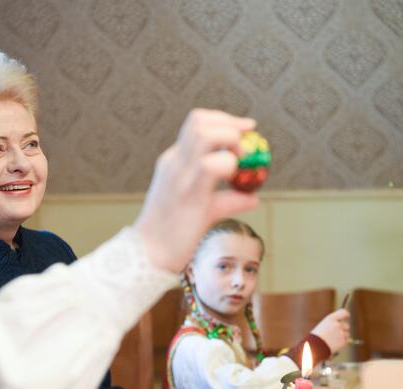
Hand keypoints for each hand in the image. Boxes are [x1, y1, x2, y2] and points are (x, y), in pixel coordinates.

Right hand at [134, 109, 257, 272]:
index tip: (246, 128)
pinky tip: (233, 182)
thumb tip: (253, 198)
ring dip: (229, 140)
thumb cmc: (175, 234)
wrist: (149, 255)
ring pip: (204, 134)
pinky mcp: (188, 194)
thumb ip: (227, 200)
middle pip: (200, 121)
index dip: (225, 120)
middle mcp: (175, 163)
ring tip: (238, 163)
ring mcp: (179, 176)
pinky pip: (211, 166)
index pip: (197, 124)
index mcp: (174, 161)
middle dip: (230, 125)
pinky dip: (229, 166)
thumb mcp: (203, 210)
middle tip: (245, 147)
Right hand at [311, 308, 350, 354]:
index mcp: (331, 318)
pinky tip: (334, 344)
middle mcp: (338, 324)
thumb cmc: (317, 336)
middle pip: (346, 326)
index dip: (346, 314)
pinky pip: (346, 341)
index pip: (344, 312)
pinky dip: (341, 343)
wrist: (315, 347)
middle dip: (343, 329)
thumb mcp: (323, 325)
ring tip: (332, 340)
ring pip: (346, 334)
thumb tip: (341, 326)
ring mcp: (341, 333)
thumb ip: (333, 324)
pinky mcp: (343, 341)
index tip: (347, 316)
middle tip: (335, 334)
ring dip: (342, 337)